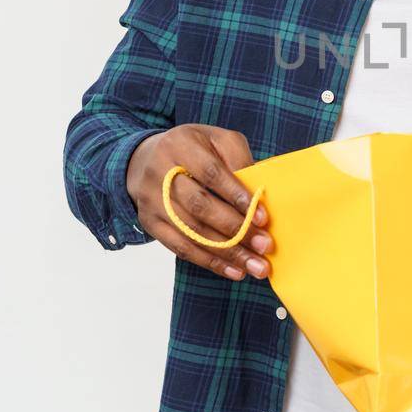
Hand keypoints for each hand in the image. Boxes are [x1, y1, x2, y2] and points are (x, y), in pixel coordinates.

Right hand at [126, 124, 273, 280]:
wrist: (147, 159)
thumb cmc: (195, 150)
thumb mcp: (217, 140)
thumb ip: (239, 159)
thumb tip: (258, 196)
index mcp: (180, 145)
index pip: (211, 173)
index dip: (237, 196)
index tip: (263, 218)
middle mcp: (160, 172)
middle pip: (200, 206)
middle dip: (236, 230)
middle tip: (264, 246)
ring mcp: (151, 200)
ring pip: (191, 232)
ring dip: (227, 253)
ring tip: (256, 266)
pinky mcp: (150, 223)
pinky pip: (180, 248)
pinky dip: (209, 262)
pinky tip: (234, 270)